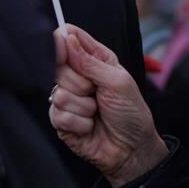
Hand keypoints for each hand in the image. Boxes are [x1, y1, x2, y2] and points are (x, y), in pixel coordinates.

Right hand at [49, 26, 167, 187]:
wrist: (131, 149)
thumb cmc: (131, 112)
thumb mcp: (118, 81)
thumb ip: (90, 62)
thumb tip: (66, 38)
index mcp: (94, 60)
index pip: (68, 39)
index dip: (62, 40)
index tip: (64, 46)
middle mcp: (77, 76)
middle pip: (57, 66)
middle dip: (80, 83)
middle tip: (97, 93)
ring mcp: (67, 99)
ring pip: (58, 94)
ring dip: (84, 107)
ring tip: (97, 112)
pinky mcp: (60, 120)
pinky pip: (59, 115)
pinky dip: (79, 123)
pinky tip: (90, 126)